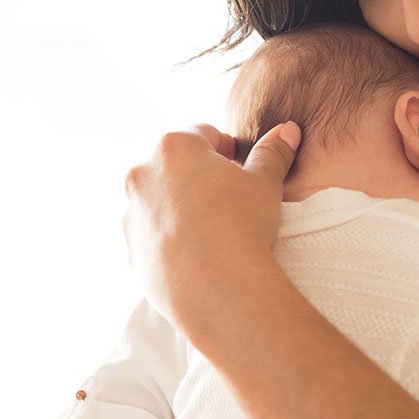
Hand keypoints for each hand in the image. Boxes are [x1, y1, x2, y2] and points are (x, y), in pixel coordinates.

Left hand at [123, 121, 299, 332]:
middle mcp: (142, 174)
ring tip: (211, 229)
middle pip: (174, 165)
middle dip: (198, 176)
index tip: (239, 166)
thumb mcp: (265, 183)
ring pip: (159, 201)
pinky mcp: (131, 250)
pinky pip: (152, 236)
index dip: (225, 148)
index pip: (202, 133)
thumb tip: (287, 131)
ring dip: (179, 207)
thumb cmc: (242, 225)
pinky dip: (169, 239)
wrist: (218, 288)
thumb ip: (272, 153)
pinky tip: (196, 254)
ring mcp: (132, 214)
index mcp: (173, 147)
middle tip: (227, 198)